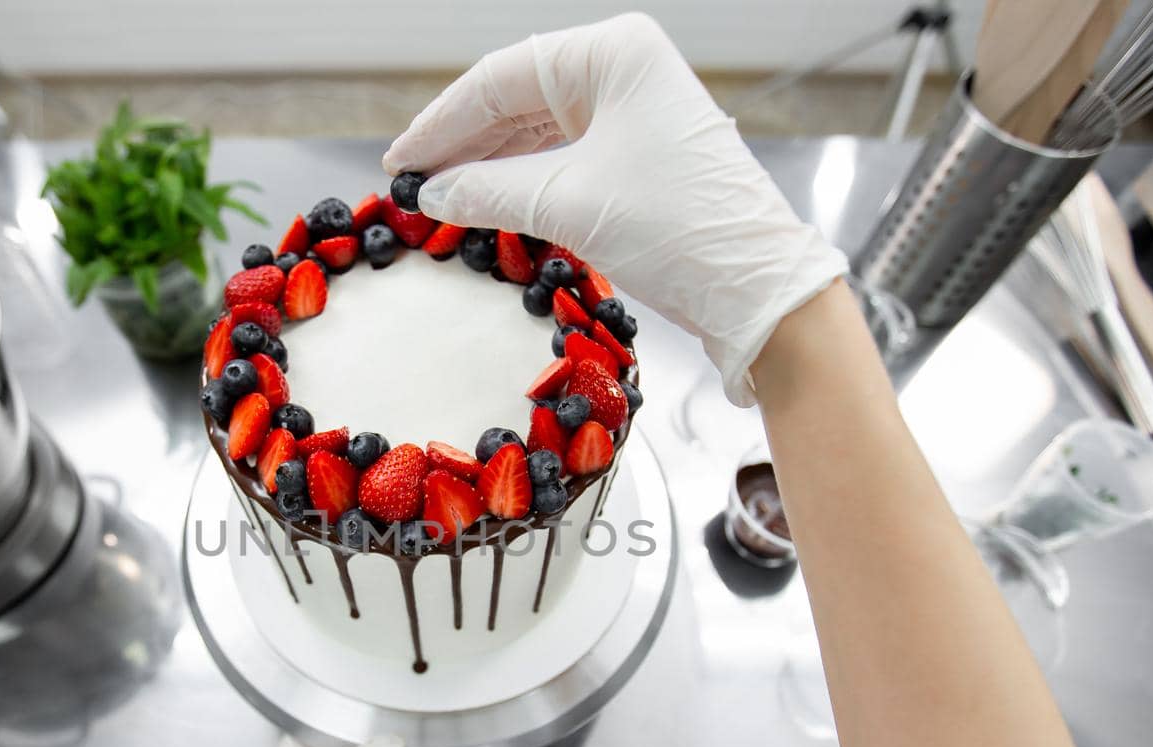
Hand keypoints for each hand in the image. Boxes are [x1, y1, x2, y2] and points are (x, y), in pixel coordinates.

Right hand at [384, 13, 846, 405]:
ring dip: (487, 165)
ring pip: (536, 129)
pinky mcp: (638, 152)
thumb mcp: (566, 204)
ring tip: (437, 198)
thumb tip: (428, 194)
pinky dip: (520, 180)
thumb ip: (487, 191)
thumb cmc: (674, 227)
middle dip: (461, 144)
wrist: (753, 287)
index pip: (501, 77)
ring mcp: (633, 109)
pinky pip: (561, 155)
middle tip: (409, 183)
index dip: (442, 122)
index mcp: (612, 53)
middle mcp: (624, 68)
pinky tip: (483, 202)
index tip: (399, 161)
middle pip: (516, 99)